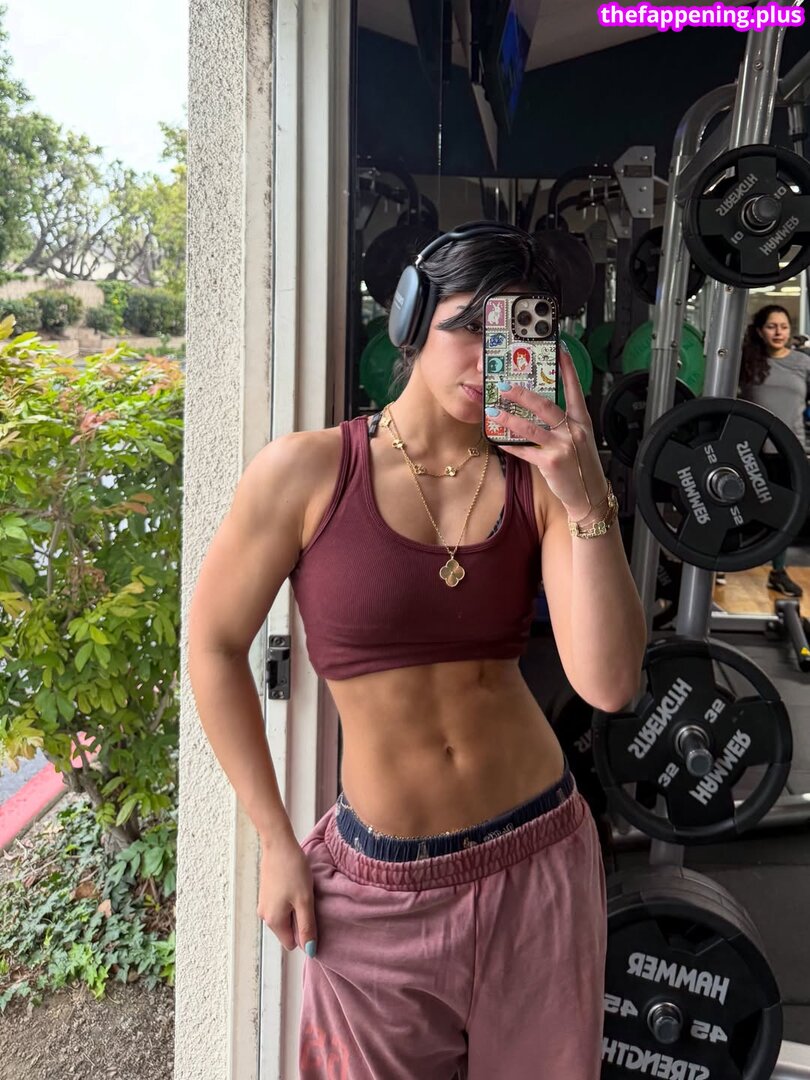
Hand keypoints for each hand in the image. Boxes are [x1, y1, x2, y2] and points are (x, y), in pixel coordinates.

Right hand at [258, 836, 317, 955]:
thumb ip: (307, 927)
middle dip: (300, 919)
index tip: (310, 914)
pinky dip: (290, 899)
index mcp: (274, 921)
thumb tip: (310, 951)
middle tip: (307, 899)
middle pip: (288, 930)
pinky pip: (281, 906)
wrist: (279, 844)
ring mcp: (264, 904)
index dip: (304, 933)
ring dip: (296, 907)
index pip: (292, 943)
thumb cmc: (293, 870)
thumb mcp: (305, 900)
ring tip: (301, 889)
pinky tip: (295, 883)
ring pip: (285, 917)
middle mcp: (265, 916)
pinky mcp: (266, 893)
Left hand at [489, 342, 606, 520]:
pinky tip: (498, 440)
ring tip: (493, 410)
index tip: (559, 350)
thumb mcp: (578, 439)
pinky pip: (525, 451)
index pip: (575, 389)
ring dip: (509, 418)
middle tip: (505, 384)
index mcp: (582, 421)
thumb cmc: (581, 465)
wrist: (589, 495)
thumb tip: (539, 408)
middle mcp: (573, 431)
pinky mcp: (551, 463)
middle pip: (546, 405)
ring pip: (531, 427)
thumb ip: (563, 423)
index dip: (567, 369)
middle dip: (523, 393)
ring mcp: (563, 447)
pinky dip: (511, 445)